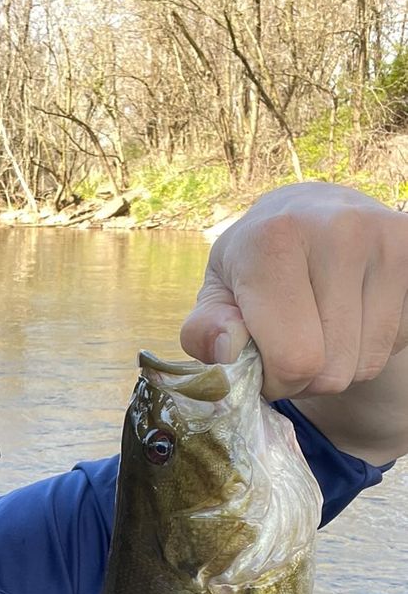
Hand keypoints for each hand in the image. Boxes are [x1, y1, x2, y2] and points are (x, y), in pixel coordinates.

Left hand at [180, 182, 407, 464]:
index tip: (263, 367)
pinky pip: (395, 345)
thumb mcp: (217, 291)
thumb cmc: (256, 262)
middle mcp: (338, 232)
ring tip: (318, 331)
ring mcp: (385, 241)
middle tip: (289, 350)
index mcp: (275, 240)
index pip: (295, 359)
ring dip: (337, 367)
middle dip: (305, 379)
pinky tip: (348, 317)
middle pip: (332, 370)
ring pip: (366, 364)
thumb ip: (206, 329)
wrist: (312, 211)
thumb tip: (225, 352)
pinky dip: (367, 348)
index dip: (276, 382)